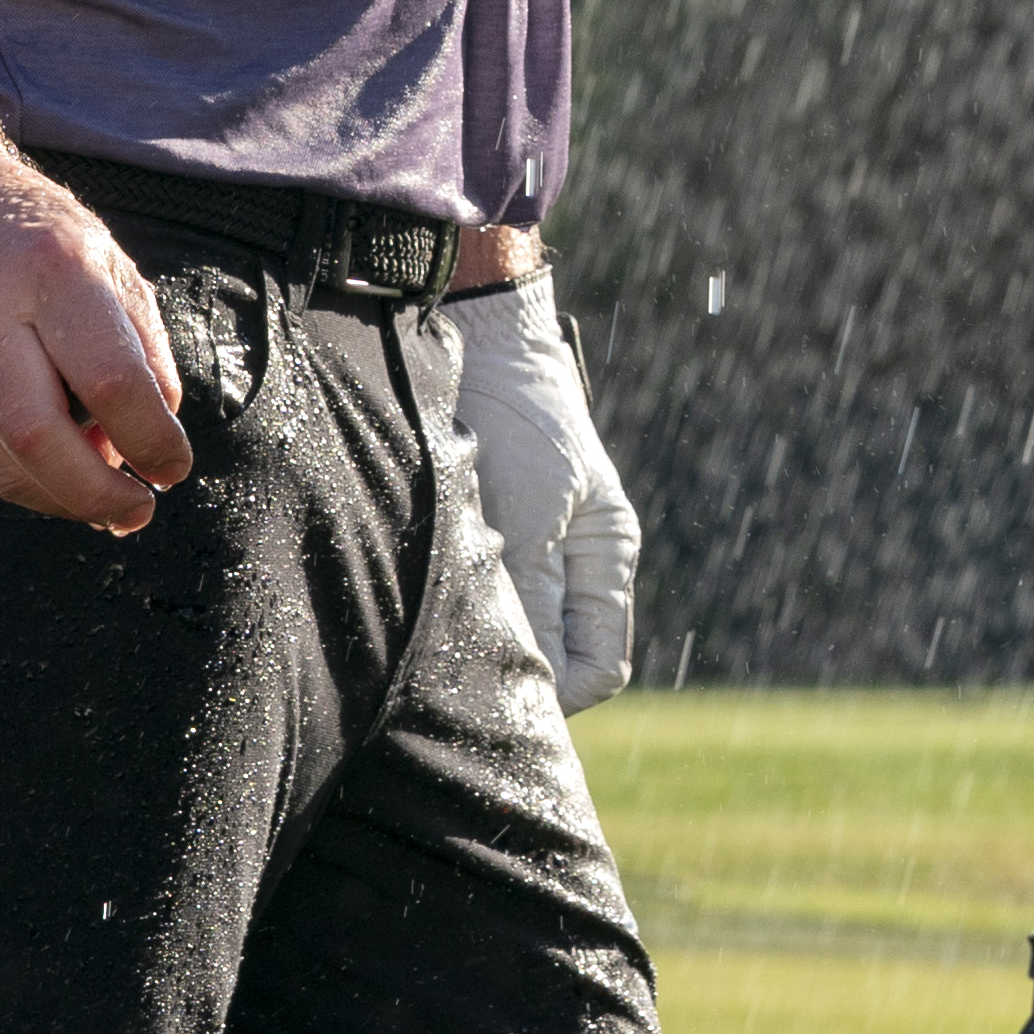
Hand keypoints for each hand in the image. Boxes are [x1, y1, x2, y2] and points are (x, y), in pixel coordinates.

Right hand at [0, 136, 191, 532]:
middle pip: (39, 444)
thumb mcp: (101, 257)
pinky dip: (6, 472)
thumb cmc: (15, 226)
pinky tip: (30, 454)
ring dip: (56, 496)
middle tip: (133, 509)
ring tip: (88, 484)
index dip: (154, 442)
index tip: (172, 467)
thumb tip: (152, 440)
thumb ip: (139, 348)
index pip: (112, 382)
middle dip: (98, 497)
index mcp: (49, 266)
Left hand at [452, 279, 644, 708]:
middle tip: (455, 662)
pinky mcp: (497, 530)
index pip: (596, 671)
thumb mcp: (529, 521)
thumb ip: (537, 607)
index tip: (497, 688)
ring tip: (436, 616)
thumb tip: (535, 689)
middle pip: (557, 658)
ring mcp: (539, 545)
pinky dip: (462, 603)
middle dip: (515, 668)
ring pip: (516, 630)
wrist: (475, 337)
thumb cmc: (512, 420)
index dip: (554, 697)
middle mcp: (578, 559)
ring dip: (484, 632)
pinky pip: (488, 596)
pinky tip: (426, 587)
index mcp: (608, 557)